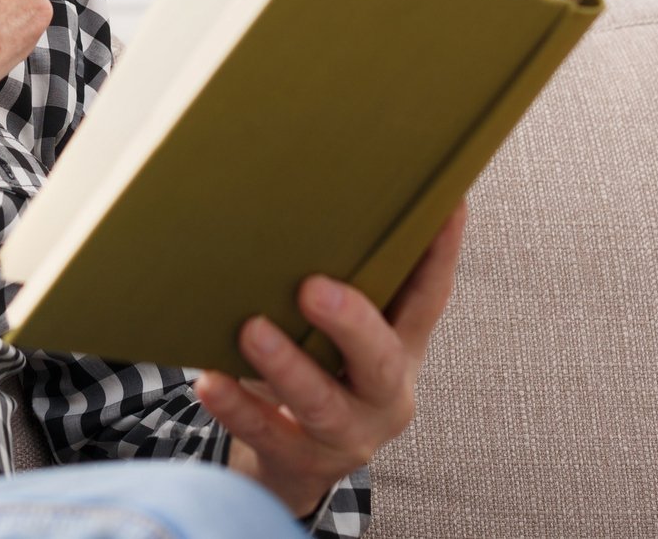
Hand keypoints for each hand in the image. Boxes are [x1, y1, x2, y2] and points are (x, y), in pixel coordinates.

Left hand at [196, 202, 468, 519]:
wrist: (294, 464)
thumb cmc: (319, 370)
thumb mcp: (343, 334)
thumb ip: (347, 284)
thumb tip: (313, 193)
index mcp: (402, 350)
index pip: (429, 298)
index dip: (442, 252)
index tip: (448, 203)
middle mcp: (385, 395)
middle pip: (379, 360)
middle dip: (351, 324)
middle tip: (312, 288)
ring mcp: (345, 434)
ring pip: (321, 403)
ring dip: (286, 365)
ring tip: (251, 330)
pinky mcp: (300, 461)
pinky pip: (267, 435)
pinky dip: (238, 407)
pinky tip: (210, 381)